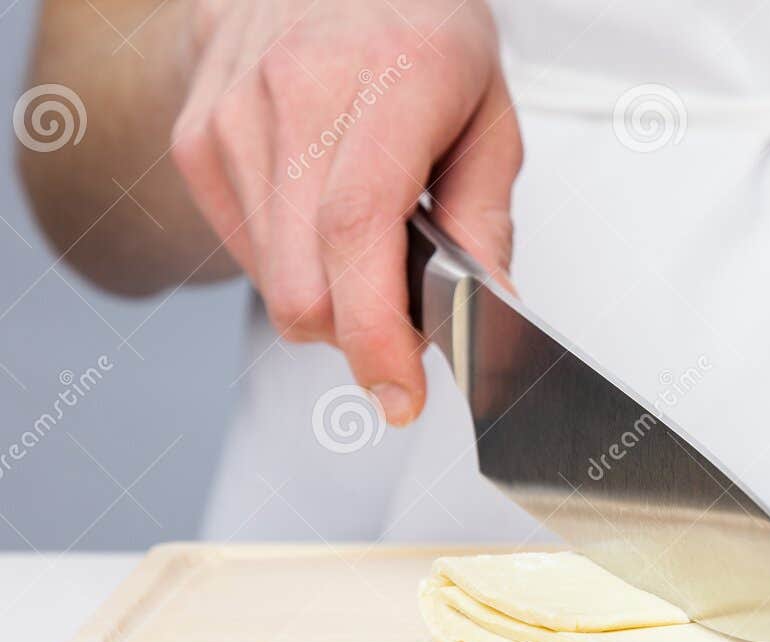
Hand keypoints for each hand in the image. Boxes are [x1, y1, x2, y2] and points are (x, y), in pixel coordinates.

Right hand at [170, 0, 522, 423]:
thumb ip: (487, 220)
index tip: (400, 392)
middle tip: (406, 323)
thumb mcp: (488, 113)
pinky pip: (245, 251)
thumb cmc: (417, 28)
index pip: (358, 234)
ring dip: (330, 298)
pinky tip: (322, 217)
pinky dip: (294, 265)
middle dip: (361, 335)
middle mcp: (292, 93)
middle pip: (305, 283)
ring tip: (370, 242)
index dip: (377, 333)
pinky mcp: (194, 137)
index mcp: (383, 80)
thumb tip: (488, 312)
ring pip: (274, 281)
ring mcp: (230, 114)